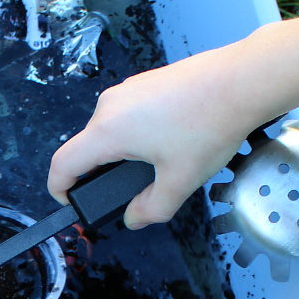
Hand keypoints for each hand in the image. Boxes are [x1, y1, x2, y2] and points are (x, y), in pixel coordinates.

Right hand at [47, 47, 259, 228]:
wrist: (239, 80)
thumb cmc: (210, 124)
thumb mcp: (181, 180)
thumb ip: (152, 208)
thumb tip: (134, 218)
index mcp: (108, 132)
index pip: (62, 164)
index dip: (59, 189)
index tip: (70, 202)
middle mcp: (108, 107)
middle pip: (88, 147)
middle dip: (104, 172)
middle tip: (138, 187)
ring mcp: (124, 90)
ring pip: (108, 129)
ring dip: (123, 151)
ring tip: (163, 160)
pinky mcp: (141, 82)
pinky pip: (126, 113)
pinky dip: (137, 131)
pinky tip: (171, 136)